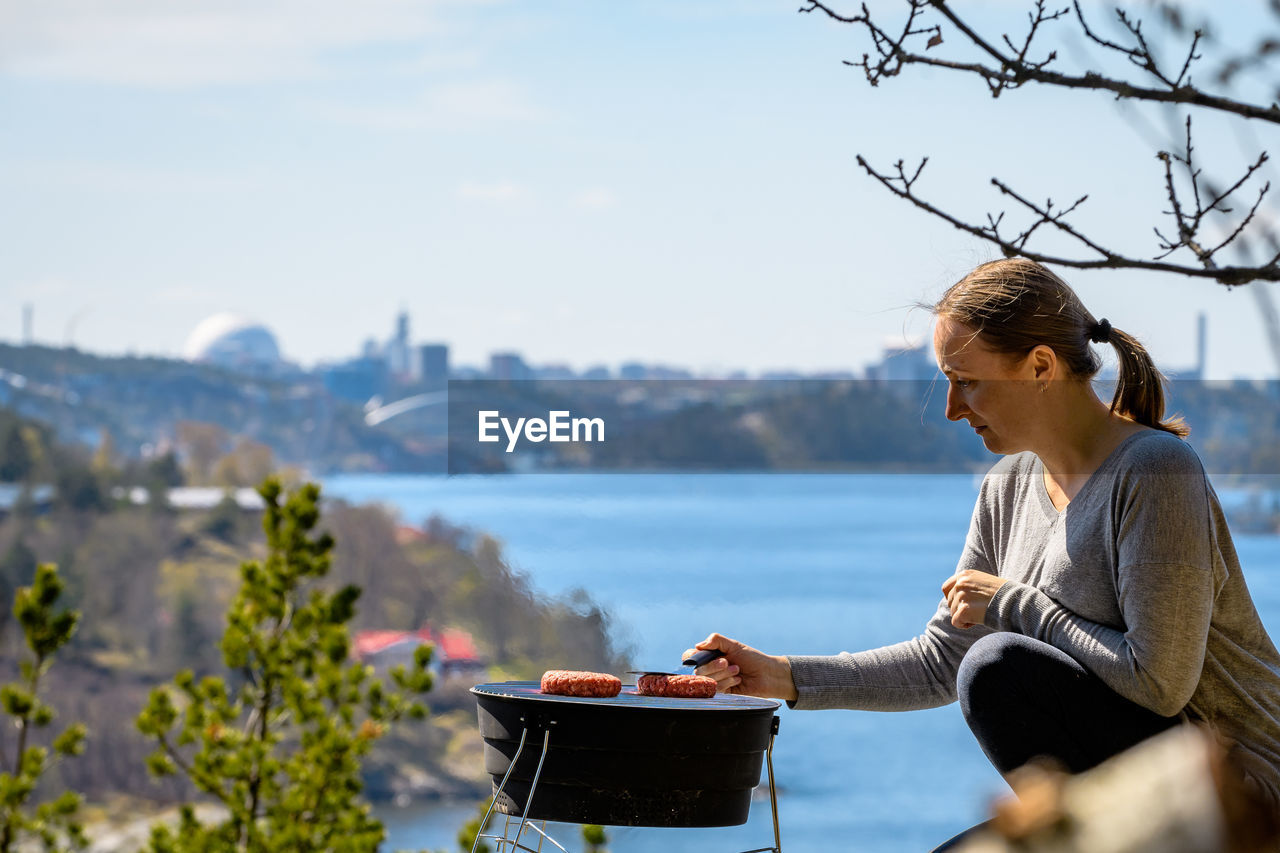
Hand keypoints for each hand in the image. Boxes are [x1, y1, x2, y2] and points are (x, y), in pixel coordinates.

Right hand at [682, 633, 797, 701]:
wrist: (767, 675)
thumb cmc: (752, 658)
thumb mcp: (734, 645)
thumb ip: (716, 640)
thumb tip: (699, 645)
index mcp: (710, 655)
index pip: (690, 657)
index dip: (693, 658)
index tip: (704, 656)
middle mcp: (709, 669)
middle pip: (697, 670)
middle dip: (713, 666)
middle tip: (728, 662)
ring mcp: (715, 681)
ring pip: (706, 680)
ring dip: (723, 674)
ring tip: (737, 670)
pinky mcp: (721, 694)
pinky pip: (715, 689)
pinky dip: (727, 683)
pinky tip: (738, 680)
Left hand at [942, 569, 1006, 628]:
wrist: (1014, 601)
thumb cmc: (1002, 594)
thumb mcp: (983, 582)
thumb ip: (968, 586)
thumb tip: (955, 598)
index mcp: (964, 575)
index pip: (946, 588)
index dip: (952, 599)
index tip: (962, 605)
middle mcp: (960, 583)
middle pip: (950, 603)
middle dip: (961, 609)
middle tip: (978, 611)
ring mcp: (961, 596)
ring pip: (953, 613)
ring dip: (964, 617)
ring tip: (980, 614)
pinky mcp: (964, 609)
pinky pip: (956, 622)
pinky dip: (964, 625)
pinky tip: (975, 622)